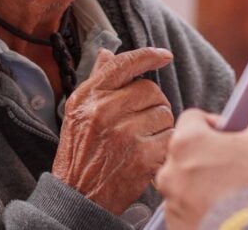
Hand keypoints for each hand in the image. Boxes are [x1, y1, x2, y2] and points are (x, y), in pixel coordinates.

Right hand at [52, 47, 174, 214]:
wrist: (77, 195)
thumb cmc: (78, 151)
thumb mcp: (77, 111)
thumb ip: (96, 80)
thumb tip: (107, 53)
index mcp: (89, 96)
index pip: (124, 64)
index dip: (148, 56)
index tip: (163, 55)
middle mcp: (104, 111)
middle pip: (151, 90)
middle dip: (153, 102)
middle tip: (143, 118)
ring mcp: (124, 134)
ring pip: (164, 113)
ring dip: (161, 124)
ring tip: (144, 137)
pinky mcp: (142, 157)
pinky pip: (170, 138)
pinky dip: (165, 145)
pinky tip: (150, 152)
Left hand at [155, 88, 247, 229]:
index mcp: (188, 140)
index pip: (193, 118)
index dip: (214, 124)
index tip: (230, 136)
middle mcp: (171, 167)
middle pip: (187, 150)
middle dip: (207, 154)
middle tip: (233, 166)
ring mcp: (170, 198)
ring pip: (183, 179)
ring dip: (200, 181)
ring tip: (228, 191)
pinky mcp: (173, 222)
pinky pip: (182, 206)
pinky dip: (196, 206)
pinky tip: (219, 209)